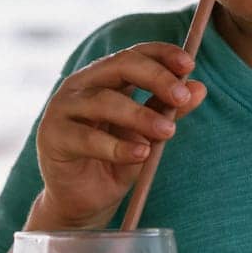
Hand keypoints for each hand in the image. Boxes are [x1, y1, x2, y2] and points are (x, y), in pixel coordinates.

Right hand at [33, 41, 207, 227]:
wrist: (83, 199)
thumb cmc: (115, 159)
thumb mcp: (148, 133)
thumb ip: (167, 109)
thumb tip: (198, 88)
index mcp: (105, 77)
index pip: (135, 53)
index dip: (162, 54)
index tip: (190, 65)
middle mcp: (81, 85)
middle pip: (120, 66)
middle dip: (156, 78)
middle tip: (181, 97)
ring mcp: (63, 109)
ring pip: (104, 102)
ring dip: (140, 116)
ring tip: (168, 131)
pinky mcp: (53, 137)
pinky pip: (88, 139)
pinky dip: (118, 147)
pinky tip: (141, 153)